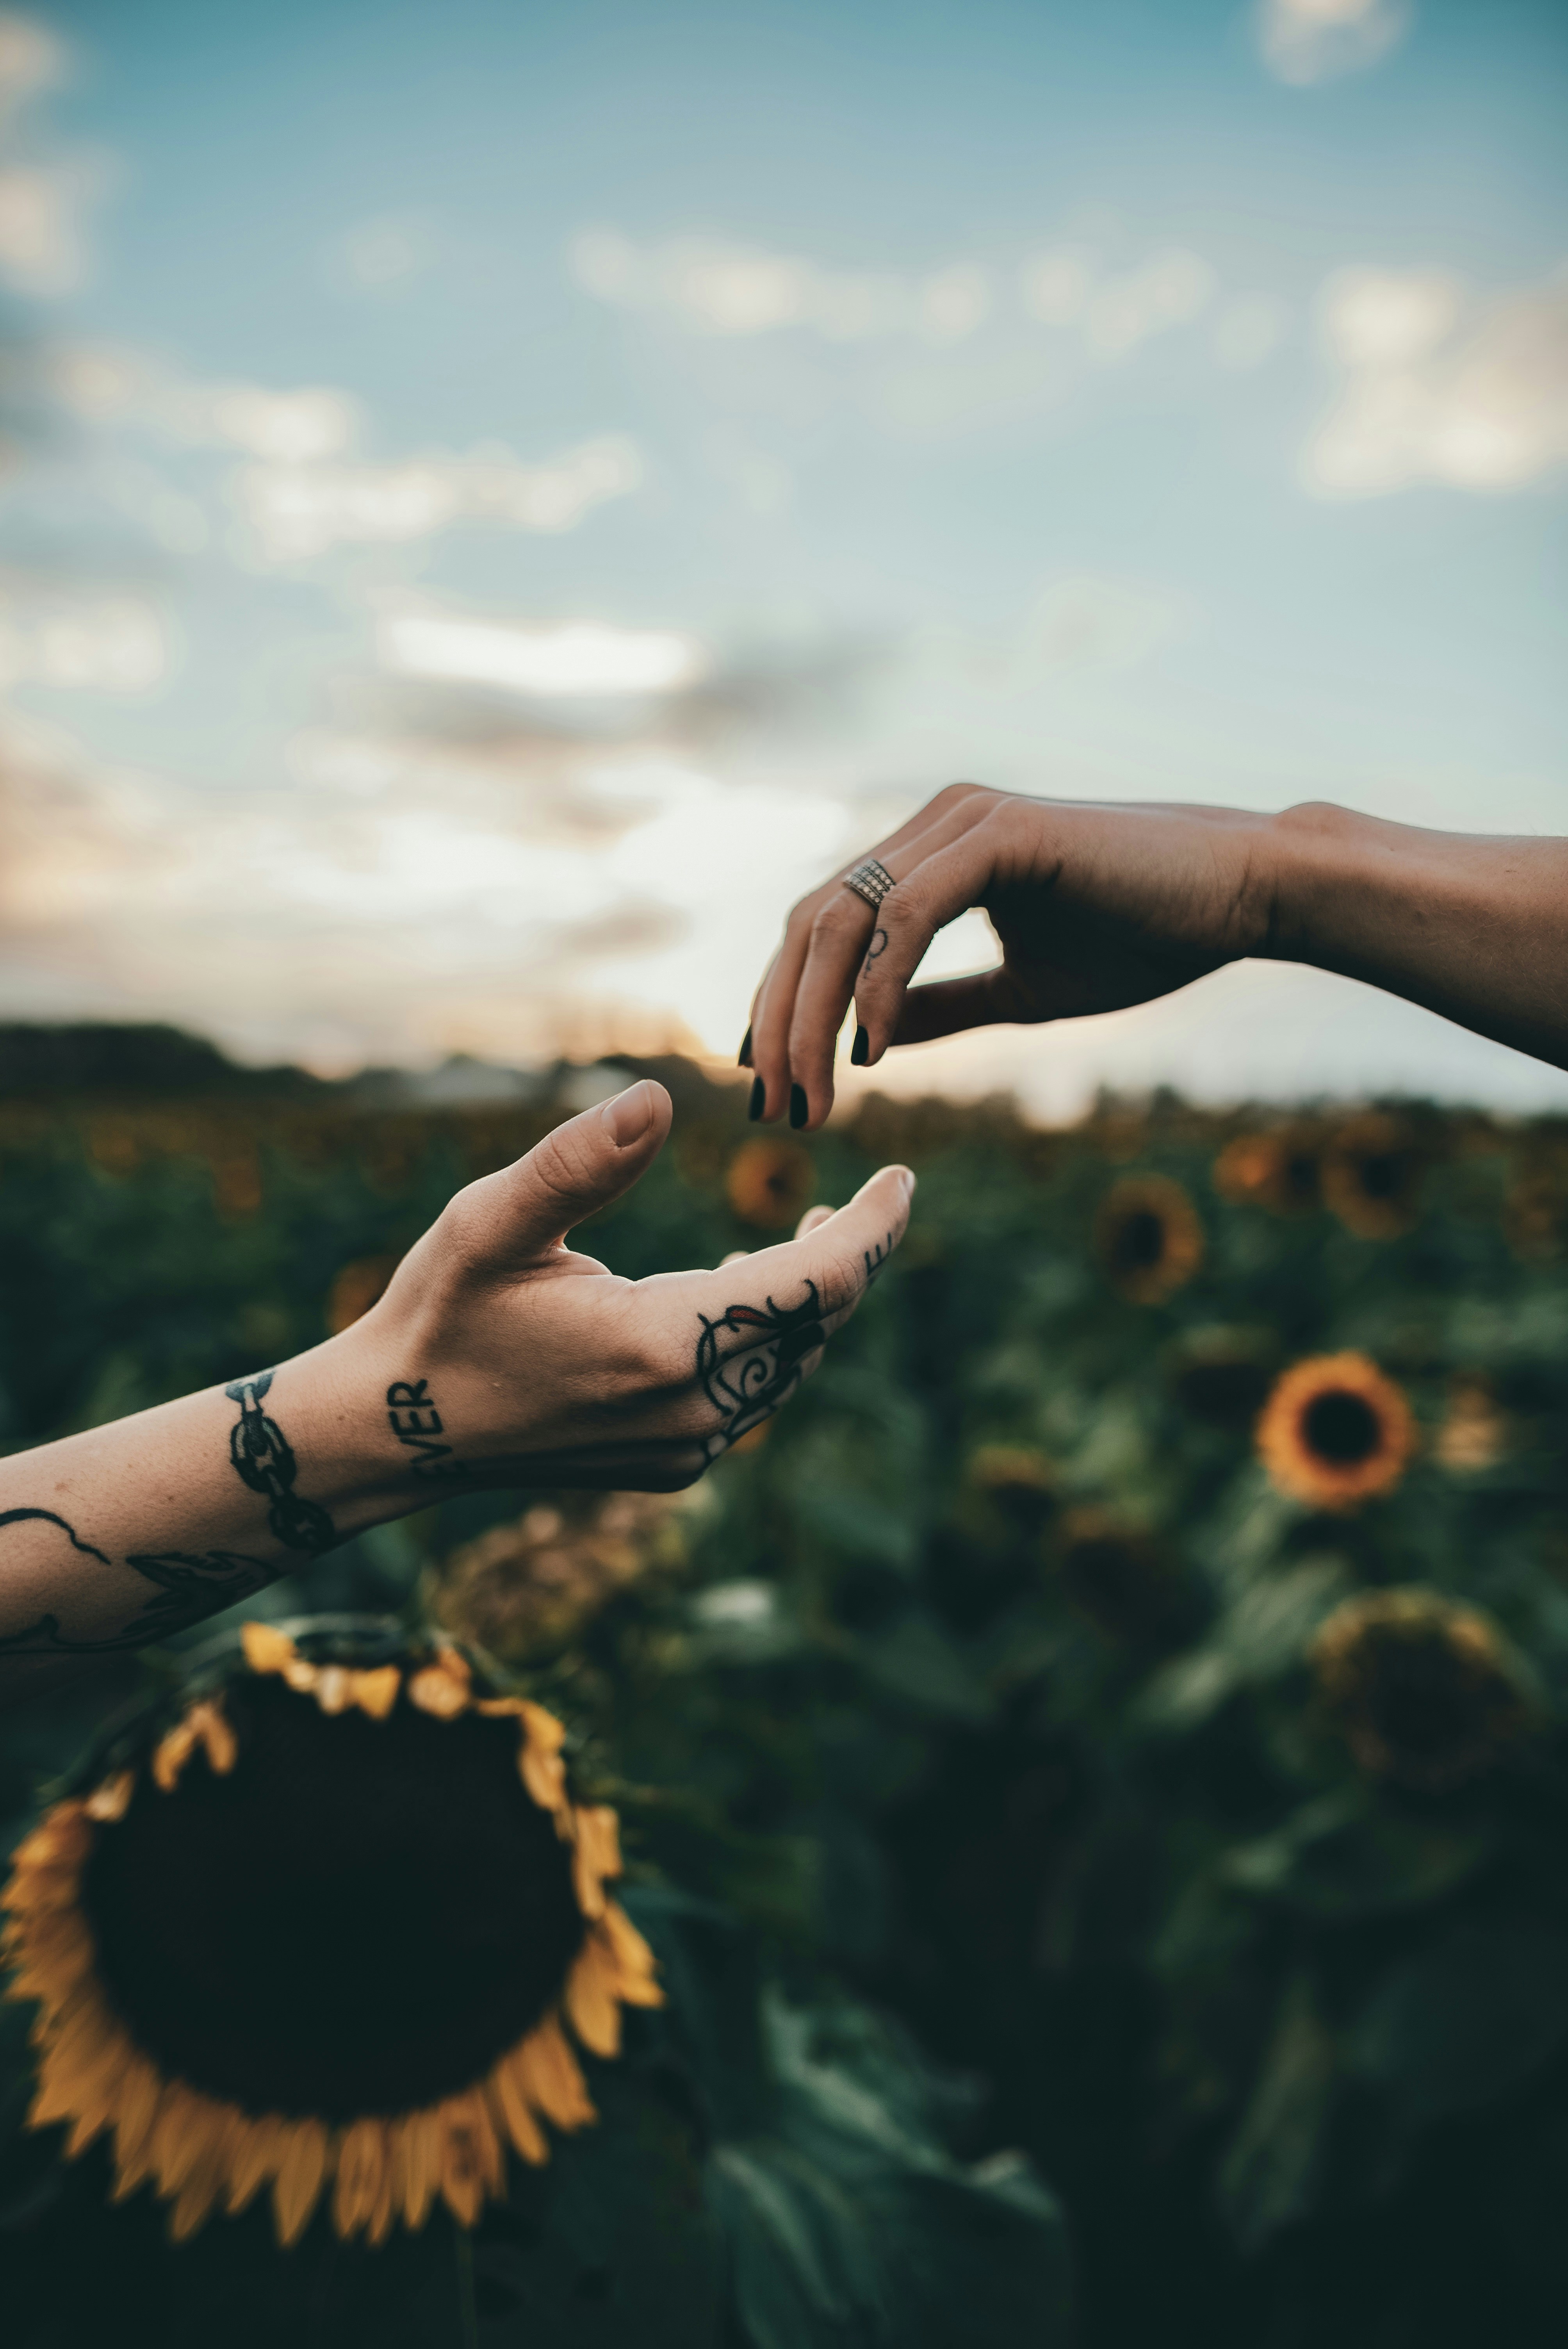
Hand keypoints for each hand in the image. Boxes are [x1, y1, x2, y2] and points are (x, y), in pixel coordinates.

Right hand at [344, 1079, 913, 1491]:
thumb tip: (658, 1100)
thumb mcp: (491, 1221)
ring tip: (808, 1236)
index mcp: (663, 1343)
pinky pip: (753, 1397)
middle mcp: (691, 1407)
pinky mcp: (671, 1463)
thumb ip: (578, 1161)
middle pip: (816, 1325)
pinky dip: (767, 1342)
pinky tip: (738, 1294)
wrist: (397, 1431)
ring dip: (808, 1301)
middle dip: (850, 1259)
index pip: (817, 1283)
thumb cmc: (440, 1312)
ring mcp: (685, 1446)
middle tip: (865, 1199)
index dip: (872, 1228)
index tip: (904, 1179)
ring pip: (790, 1364)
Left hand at [745, 785, 1280, 1128]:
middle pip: (812, 922)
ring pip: (845, 918)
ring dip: (813, 1014)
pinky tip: (873, 1046)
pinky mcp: (1002, 832)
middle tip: (777, 1107)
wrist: (1242, 896)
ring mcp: (965, 820)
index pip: (821, 926)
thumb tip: (868, 1045)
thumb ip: (942, 1008)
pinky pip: (909, 912)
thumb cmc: (1146, 938)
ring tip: (814, 1095)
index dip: (783, 1004)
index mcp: (933, 853)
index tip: (772, 1085)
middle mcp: (936, 824)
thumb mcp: (1020, 991)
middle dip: (780, 1020)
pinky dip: (880, 983)